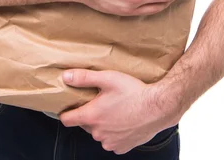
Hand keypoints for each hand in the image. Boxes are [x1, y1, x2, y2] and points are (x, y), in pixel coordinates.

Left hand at [60, 69, 175, 154]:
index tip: (70, 105)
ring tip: (115, 109)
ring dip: (103, 124)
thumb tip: (66, 77)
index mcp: (92, 116)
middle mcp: (98, 133)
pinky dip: (114, 132)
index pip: (67, 119)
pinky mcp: (122, 148)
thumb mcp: (107, 78)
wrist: (158, 107)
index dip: (66, 111)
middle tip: (101, 101)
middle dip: (90, 114)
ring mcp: (110, 143)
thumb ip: (84, 78)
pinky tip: (123, 120)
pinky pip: (111, 140)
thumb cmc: (133, 92)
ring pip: (99, 133)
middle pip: (85, 124)